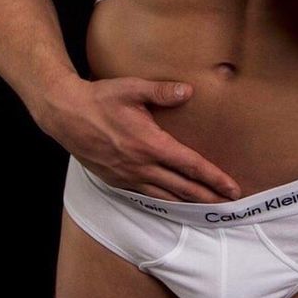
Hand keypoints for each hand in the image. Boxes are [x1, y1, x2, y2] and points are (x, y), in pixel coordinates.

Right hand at [36, 74, 241, 202]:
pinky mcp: (116, 180)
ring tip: (206, 209)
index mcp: (150, 145)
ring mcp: (127, 176)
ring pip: (164, 195)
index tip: (231, 187)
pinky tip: (172, 202)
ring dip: (188, 203)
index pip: (190, 165)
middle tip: (228, 206)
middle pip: (182, 187)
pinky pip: (146, 195)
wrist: (66, 115)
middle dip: (207, 197)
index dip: (213, 177)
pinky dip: (164, 201)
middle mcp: (141, 166)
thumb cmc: (100, 99)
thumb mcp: (132, 89)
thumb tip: (188, 91)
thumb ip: (162, 91)